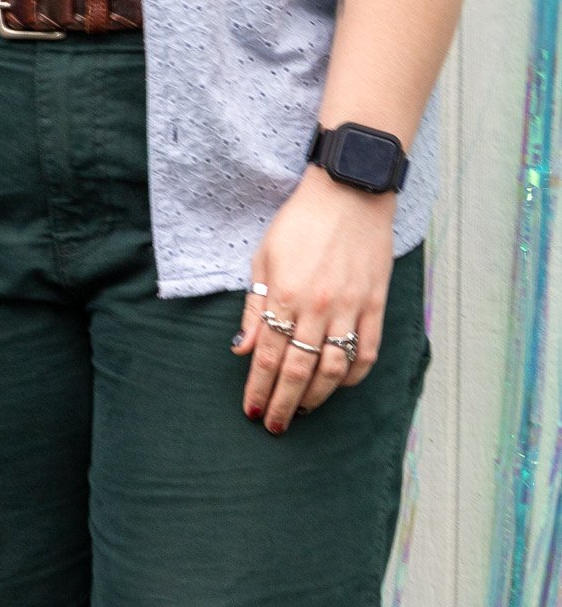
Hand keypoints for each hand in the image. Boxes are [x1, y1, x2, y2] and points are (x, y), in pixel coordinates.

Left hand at [231, 166, 395, 433]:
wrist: (348, 193)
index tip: (252, 410)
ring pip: (334, 369)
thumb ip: (255, 308)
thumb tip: (241, 350)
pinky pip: (368, 353)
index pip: (269, 355)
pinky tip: (339, 386)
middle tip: (274, 425)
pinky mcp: (376, 306)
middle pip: (299, 370)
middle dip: (284, 403)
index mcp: (286, 294)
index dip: (259, 387)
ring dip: (317, 397)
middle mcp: (318, 307)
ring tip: (303, 410)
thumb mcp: (265, 257)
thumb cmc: (300, 222)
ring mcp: (350, 308)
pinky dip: (354, 377)